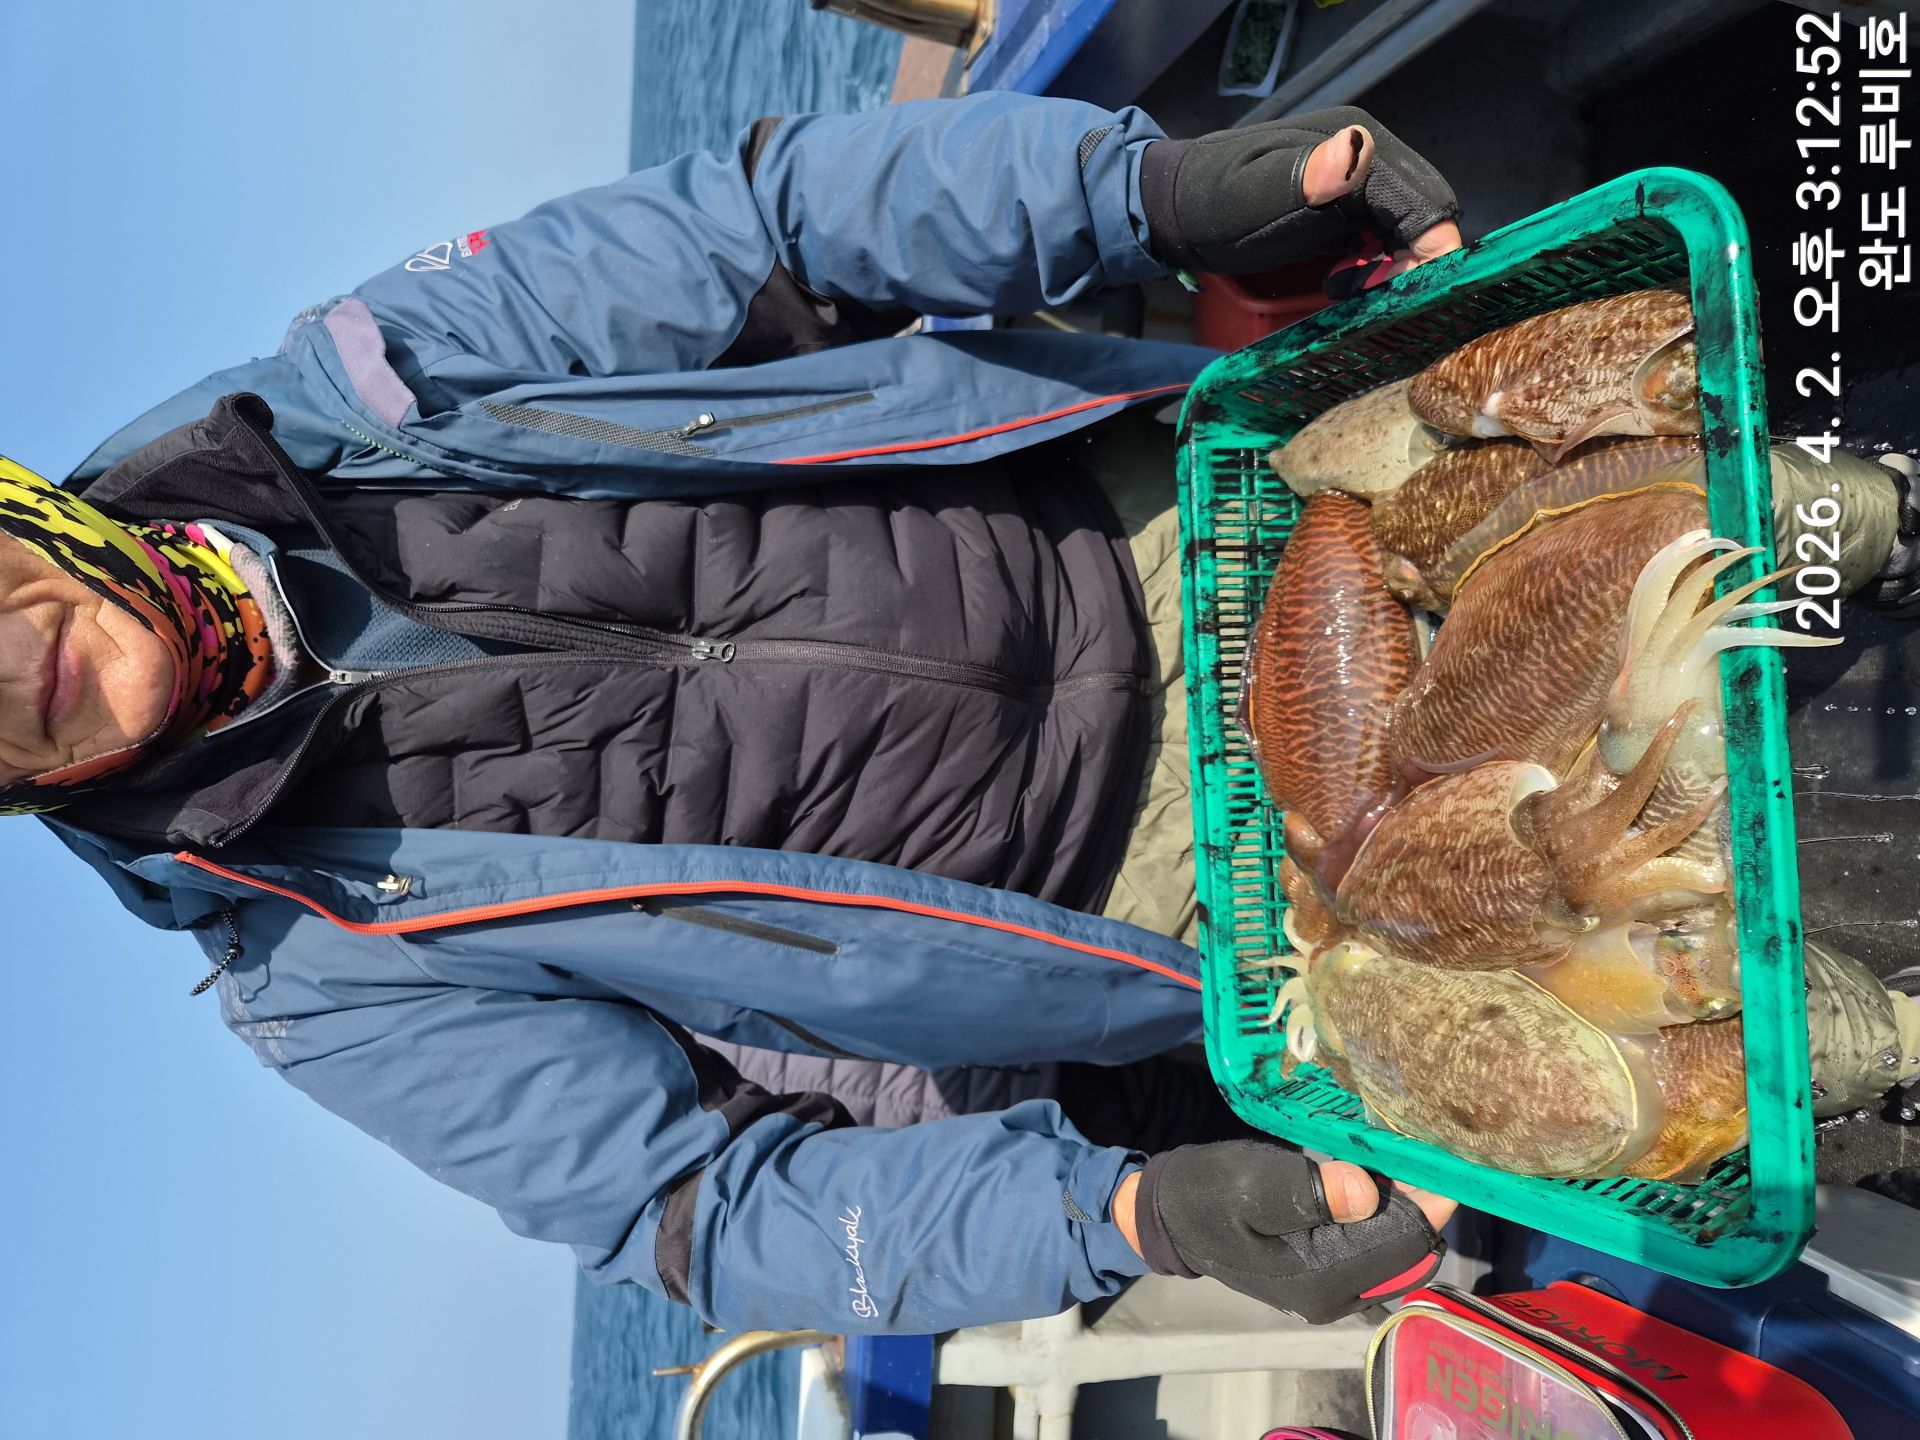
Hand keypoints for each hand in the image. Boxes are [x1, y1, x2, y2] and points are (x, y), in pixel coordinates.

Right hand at [1110, 1141, 1454, 1322]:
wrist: (1170, 1215)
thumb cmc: (1207, 1193)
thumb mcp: (1249, 1183)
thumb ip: (1308, 1191)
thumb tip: (1367, 1191)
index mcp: (1323, 1278)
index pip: (1407, 1239)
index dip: (1432, 1190)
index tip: (1443, 1142)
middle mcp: (1341, 1295)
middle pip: (1413, 1245)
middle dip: (1428, 1193)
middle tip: (1429, 1135)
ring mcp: (1340, 1287)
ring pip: (1403, 1243)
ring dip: (1412, 1196)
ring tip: (1413, 1144)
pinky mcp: (1334, 1270)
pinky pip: (1382, 1240)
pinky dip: (1393, 1205)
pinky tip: (1386, 1166)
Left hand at [1142, 105, 1460, 281]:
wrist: (1178, 210)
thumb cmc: (1212, 204)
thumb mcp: (1253, 194)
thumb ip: (1306, 178)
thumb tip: (1356, 152)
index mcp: (1356, 143)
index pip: (1423, 200)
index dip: (1428, 249)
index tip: (1407, 295)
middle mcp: (1368, 155)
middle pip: (1424, 214)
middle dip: (1412, 261)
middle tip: (1370, 296)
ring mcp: (1360, 181)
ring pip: (1408, 229)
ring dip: (1393, 266)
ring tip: (1344, 287)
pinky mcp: (1348, 206)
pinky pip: (1385, 238)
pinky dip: (1375, 265)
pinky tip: (1340, 280)